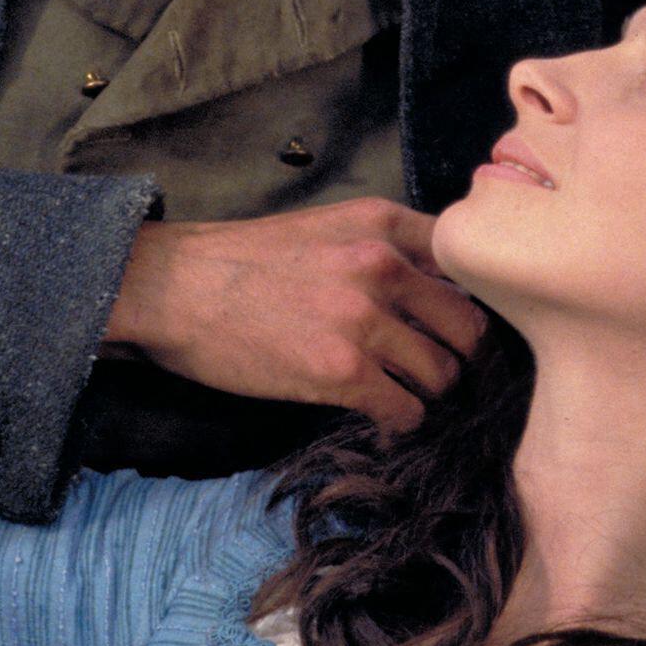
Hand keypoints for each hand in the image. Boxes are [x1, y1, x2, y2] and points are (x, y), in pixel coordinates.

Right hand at [106, 197, 489, 433]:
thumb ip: (383, 247)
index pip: (467, 264)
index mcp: (382, 223)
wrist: (175, 287)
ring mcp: (364, 319)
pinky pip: (405, 410)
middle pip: (470, 326)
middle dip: (459, 356)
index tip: (454, 327)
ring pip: (442, 374)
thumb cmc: (245, 262)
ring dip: (427, 393)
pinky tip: (380, 417)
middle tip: (437, 372)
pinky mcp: (341, 371)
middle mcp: (383, 265)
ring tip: (403, 396)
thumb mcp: (325, 227)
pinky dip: (399, 422)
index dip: (470, 302)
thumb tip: (438, 289)